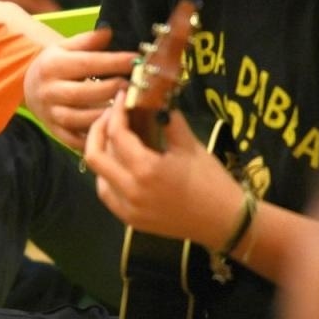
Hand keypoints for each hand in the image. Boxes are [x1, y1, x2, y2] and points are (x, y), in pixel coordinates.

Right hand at [23, 27, 139, 151]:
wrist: (28, 87)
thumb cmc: (55, 64)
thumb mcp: (65, 47)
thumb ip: (87, 41)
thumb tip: (108, 31)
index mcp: (52, 66)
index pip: (86, 63)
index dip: (113, 62)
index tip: (135, 60)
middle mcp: (48, 91)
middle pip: (82, 93)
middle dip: (111, 89)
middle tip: (133, 85)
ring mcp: (50, 113)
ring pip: (79, 119)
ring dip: (105, 114)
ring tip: (125, 106)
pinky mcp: (54, 131)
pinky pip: (75, 139)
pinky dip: (93, 135)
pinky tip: (111, 128)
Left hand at [84, 102, 241, 244]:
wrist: (224, 221)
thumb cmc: (211, 181)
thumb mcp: (190, 145)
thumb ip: (167, 120)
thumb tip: (153, 99)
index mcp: (147, 169)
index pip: (117, 134)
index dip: (117, 111)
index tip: (122, 98)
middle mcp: (131, 190)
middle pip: (94, 155)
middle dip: (98, 130)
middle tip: (111, 115)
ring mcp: (128, 209)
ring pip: (98, 175)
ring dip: (101, 153)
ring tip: (115, 137)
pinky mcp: (130, 220)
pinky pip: (107, 194)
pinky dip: (107, 176)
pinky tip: (119, 164)